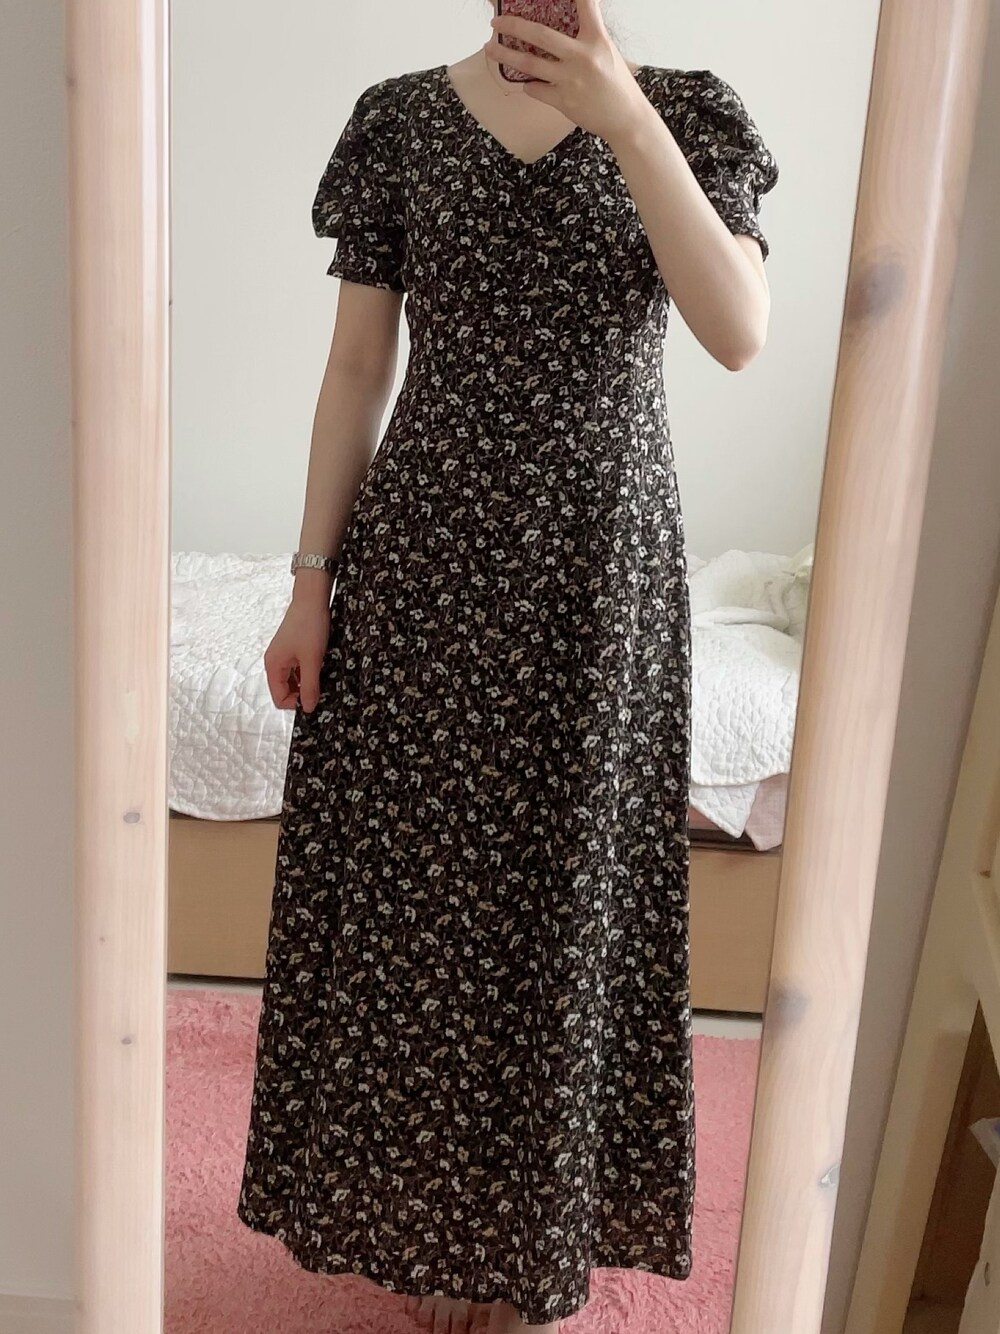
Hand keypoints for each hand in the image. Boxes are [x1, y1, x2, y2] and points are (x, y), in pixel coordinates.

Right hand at [263, 598, 331, 712]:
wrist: (312, 599)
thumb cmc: (309, 625)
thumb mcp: (312, 659)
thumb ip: (310, 686)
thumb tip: (309, 708)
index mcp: (273, 666)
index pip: (279, 699)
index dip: (296, 703)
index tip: (314, 698)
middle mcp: (274, 663)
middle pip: (285, 691)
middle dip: (301, 693)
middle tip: (320, 687)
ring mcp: (283, 656)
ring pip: (293, 681)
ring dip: (306, 682)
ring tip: (320, 674)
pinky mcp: (292, 650)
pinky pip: (298, 670)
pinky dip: (308, 672)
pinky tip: (319, 666)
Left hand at [483, 0, 647, 145]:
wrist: (626, 119)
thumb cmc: (617, 84)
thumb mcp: (607, 51)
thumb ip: (588, 35)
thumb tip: (566, 23)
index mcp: (597, 39)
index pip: (586, 5)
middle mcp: (582, 56)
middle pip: (540, 36)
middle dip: (514, 26)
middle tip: (497, 22)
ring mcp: (570, 80)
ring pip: (529, 64)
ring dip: (506, 55)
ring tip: (490, 48)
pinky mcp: (564, 101)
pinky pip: (535, 89)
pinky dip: (527, 84)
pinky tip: (524, 80)